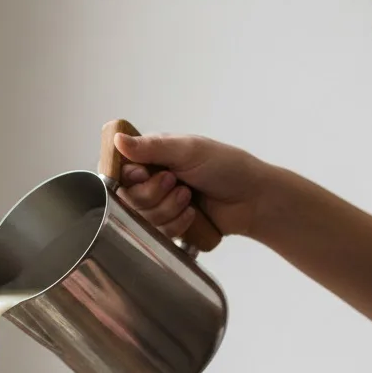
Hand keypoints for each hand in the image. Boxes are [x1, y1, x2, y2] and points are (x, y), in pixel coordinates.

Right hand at [113, 133, 270, 239]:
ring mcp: (160, 205)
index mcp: (152, 156)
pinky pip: (157, 233)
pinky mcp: (169, 226)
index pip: (120, 170)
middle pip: (127, 197)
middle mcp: (152, 180)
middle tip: (178, 183)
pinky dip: (176, 225)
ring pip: (141, 217)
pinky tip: (192, 215)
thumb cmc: (226, 167)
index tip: (146, 175)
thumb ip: (151, 147)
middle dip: (153, 194)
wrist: (254, 199)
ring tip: (190, 198)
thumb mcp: (188, 150)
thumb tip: (118, 140)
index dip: (129, 178)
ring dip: (167, 209)